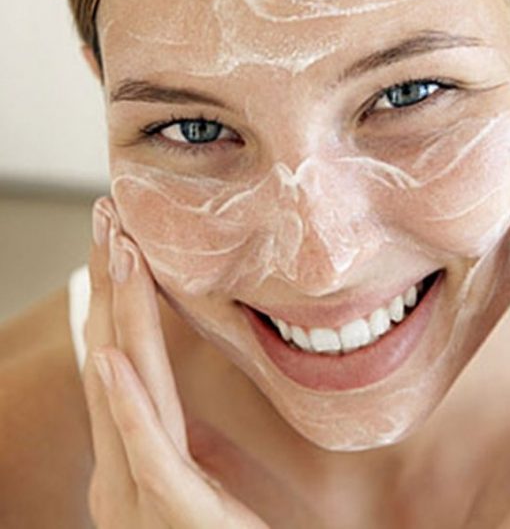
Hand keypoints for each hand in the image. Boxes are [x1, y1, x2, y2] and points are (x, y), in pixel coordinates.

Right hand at [83, 198, 270, 527]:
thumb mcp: (196, 481)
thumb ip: (171, 441)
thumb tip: (164, 398)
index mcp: (135, 454)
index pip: (123, 358)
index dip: (119, 296)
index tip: (121, 239)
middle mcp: (125, 466)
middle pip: (116, 357)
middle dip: (112, 285)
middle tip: (106, 218)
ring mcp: (140, 490)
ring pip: (126, 388)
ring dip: (121, 317)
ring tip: (116, 254)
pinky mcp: (171, 512)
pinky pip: (149, 450)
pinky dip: (127, 403)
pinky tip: (111, 358)